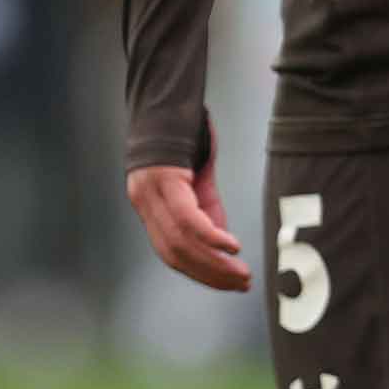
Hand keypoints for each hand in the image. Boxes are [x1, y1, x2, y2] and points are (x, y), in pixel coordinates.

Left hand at [126, 129, 250, 291]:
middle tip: (241, 284)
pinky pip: (187, 219)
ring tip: (241, 274)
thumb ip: (206, 210)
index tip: (227, 285)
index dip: (200, 273)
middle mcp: (146, 205)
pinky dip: (210, 237)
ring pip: (181, 242)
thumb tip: (219, 242)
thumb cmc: (182, 139)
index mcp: (151, 209)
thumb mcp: (197, 180)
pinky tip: (231, 248)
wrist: (166, 103)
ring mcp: (151, 195)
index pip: (172, 254)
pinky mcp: (164, 182)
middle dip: (210, 274)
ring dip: (214, 263)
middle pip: (176, 254)